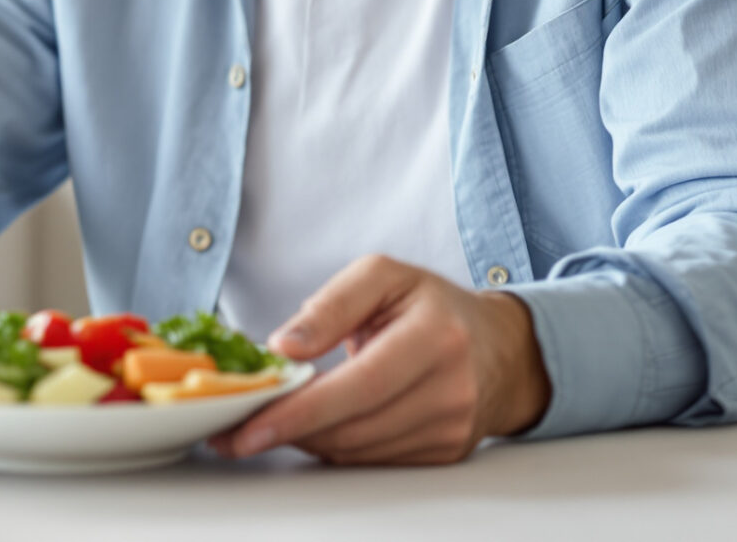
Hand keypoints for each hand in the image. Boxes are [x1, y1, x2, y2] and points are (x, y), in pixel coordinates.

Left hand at [212, 254, 550, 464]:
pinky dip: (335, 445)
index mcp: (436, 336)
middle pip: (354, 426)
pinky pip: (374, 459)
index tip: (250, 424)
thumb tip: (283, 346)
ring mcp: (450, 427)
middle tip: (237, 428)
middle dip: (289, 430)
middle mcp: (451, 388)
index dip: (300, 410)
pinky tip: (312, 427)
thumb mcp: (384, 276)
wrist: (499, 346)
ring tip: (268, 422)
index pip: (359, 385)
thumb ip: (331, 304)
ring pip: (358, 449)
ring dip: (306, 440)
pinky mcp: (444, 452)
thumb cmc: (433, 305)